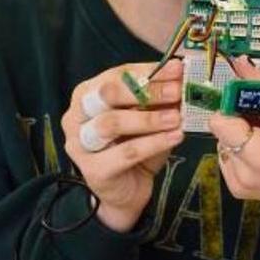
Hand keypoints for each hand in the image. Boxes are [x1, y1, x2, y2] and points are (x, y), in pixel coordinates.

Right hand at [62, 60, 183, 232]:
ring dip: (149, 119)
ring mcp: (80, 144)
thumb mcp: (148, 115)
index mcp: (88, 93)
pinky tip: (175, 137)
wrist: (127, 189)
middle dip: (145, 90)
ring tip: (177, 118)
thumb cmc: (135, 144)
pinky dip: (154, 143)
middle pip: (107, 94)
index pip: (117, 74)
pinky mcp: (93, 170)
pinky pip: (125, 153)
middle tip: (177, 91)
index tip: (177, 69)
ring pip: (112, 123)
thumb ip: (159, 98)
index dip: (148, 70)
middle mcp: (77, 116)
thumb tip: (183, 77)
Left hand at [208, 57, 259, 200]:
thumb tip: (242, 64)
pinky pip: (230, 160)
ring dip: (241, 137)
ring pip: (224, 145)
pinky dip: (242, 152)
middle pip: (222, 132)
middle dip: (240, 122)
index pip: (219, 120)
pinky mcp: (240, 189)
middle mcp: (243, 173)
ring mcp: (240, 184)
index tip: (250, 104)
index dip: (234, 108)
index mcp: (255, 154)